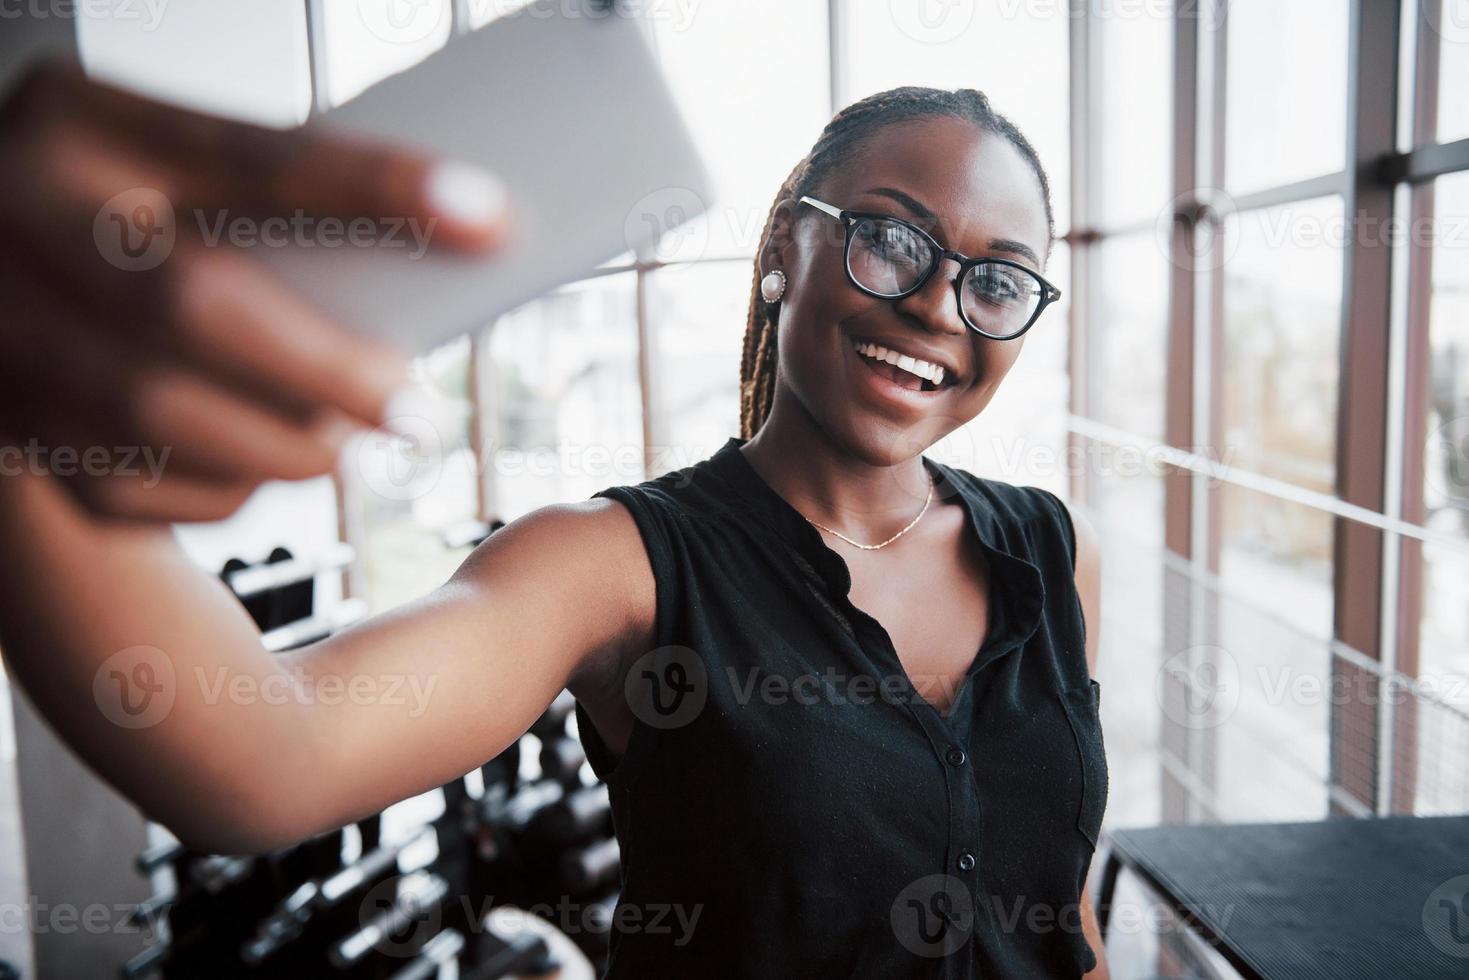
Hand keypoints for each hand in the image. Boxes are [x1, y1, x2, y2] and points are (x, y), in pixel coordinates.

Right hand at [0, 61, 509, 521]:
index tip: (485, 219)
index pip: (252, 155)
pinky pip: (122, 485)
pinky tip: (257, 470)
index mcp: (86, 124)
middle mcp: (24, 215)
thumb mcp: (152, 159)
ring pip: (157, 412)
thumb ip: (260, 205)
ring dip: (280, 446)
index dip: (375, 187)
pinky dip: (215, 490)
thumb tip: (426, 261)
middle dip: (328, 371)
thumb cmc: (100, 209)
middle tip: (412, 410)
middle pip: (196, 302)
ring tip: (343, 443)